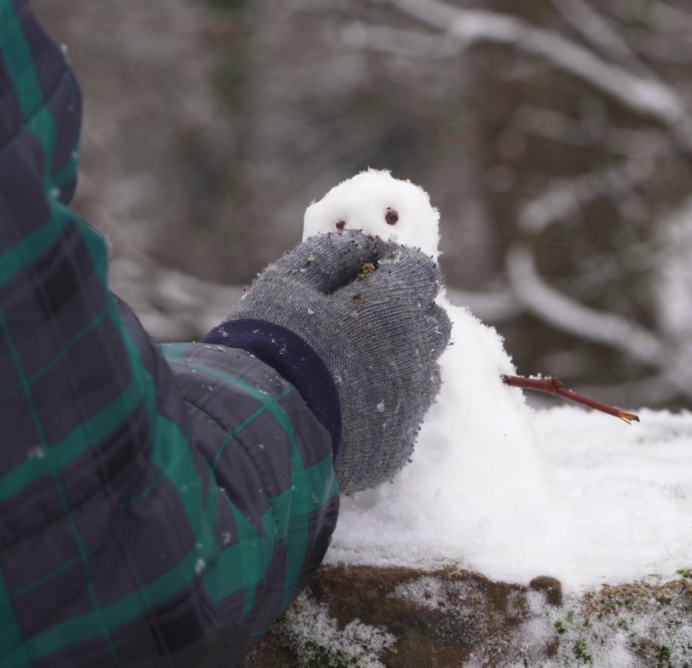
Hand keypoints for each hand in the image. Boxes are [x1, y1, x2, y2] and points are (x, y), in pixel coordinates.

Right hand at [206, 231, 450, 492]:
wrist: (260, 432)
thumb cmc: (270, 346)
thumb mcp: (287, 281)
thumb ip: (331, 254)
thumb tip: (364, 244)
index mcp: (395, 307)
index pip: (419, 271)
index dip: (392, 268)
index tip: (363, 273)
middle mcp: (416, 355)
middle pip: (430, 320)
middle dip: (403, 311)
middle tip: (357, 317)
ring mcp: (410, 405)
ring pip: (421, 369)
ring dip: (398, 358)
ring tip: (350, 363)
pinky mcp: (397, 447)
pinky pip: (403, 414)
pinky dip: (383, 402)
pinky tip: (346, 405)